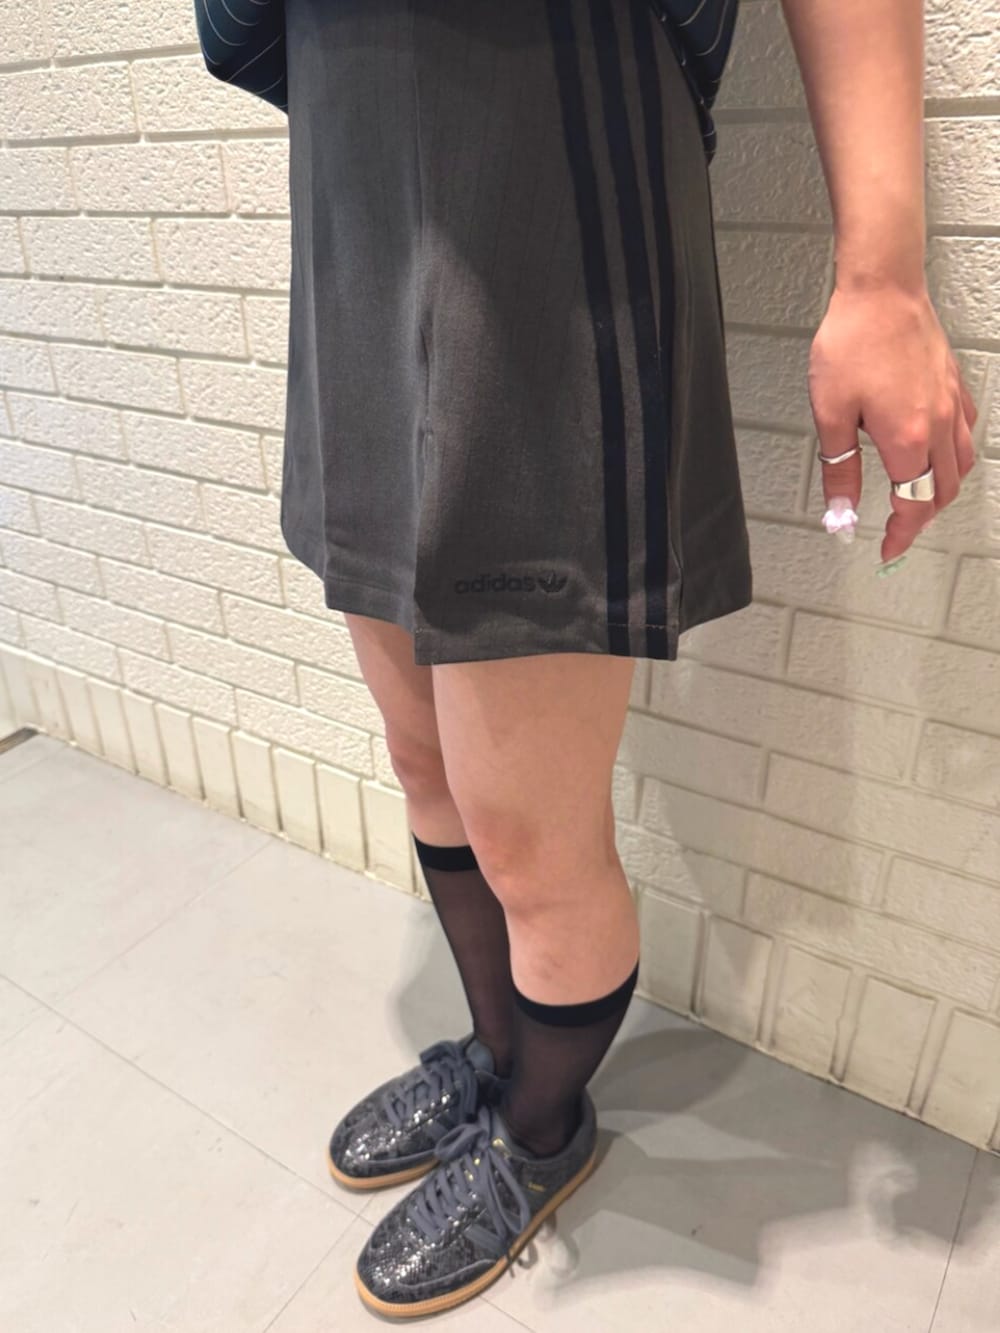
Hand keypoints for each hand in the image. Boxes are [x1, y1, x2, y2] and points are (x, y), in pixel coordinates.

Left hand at [808, 282, 977, 562]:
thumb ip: (840, 471)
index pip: (912, 505)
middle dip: (920, 518)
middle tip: (897, 530)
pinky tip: (937, 454)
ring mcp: (950, 404)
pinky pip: (965, 432)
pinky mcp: (952, 384)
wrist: (882, 289)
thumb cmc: (851, 342)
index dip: (901, 535)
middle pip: (941, 491)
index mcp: (906, 439)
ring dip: (940, 491)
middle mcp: (937, 425)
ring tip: (916, 499)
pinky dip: (955, 455)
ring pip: (960, 465)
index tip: (887, 549)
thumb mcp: (830, 414)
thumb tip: (842, 514)